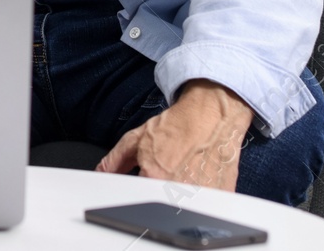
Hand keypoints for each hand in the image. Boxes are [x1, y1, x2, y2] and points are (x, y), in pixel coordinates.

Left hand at [96, 79, 252, 190]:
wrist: (211, 114)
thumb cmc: (178, 125)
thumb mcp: (138, 138)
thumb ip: (115, 160)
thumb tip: (101, 174)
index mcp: (155, 177)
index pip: (139, 198)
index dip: (143, 188)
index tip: (150, 179)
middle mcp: (179, 190)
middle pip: (163, 205)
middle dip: (163, 192)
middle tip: (171, 170)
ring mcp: (203, 196)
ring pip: (186, 208)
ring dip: (184, 195)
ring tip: (187, 171)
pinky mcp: (222, 197)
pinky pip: (208, 205)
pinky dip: (204, 195)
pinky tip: (202, 174)